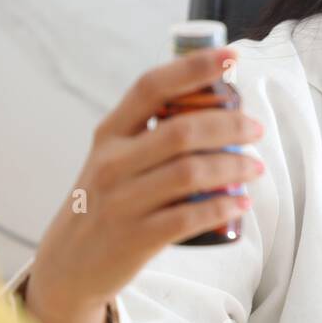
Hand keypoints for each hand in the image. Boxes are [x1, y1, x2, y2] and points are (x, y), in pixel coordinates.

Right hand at [25, 46, 265, 322]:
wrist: (67, 265)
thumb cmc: (104, 200)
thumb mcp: (112, 156)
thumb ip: (149, 130)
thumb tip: (212, 99)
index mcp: (110, 133)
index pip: (152, 87)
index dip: (194, 68)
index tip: (231, 58)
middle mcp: (112, 163)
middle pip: (182, 131)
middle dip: (229, 125)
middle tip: (255, 129)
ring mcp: (122, 202)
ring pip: (190, 173)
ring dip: (233, 166)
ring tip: (254, 167)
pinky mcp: (135, 239)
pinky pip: (188, 218)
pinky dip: (221, 207)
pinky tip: (239, 202)